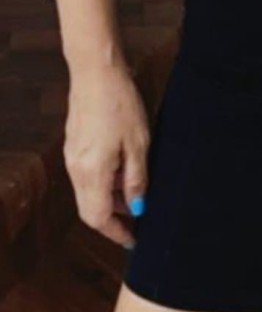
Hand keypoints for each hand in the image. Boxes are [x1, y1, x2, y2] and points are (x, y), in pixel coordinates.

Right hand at [63, 60, 150, 247]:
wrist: (96, 72)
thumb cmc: (121, 105)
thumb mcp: (138, 144)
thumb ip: (136, 179)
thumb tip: (137, 208)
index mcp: (92, 173)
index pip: (98, 218)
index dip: (116, 232)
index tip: (133, 239)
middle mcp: (76, 169)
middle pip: (89, 209)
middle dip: (112, 218)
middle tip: (136, 217)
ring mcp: (72, 156)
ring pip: (87, 192)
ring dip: (108, 198)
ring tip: (133, 191)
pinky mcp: (73, 144)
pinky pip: (85, 175)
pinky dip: (102, 182)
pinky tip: (121, 169)